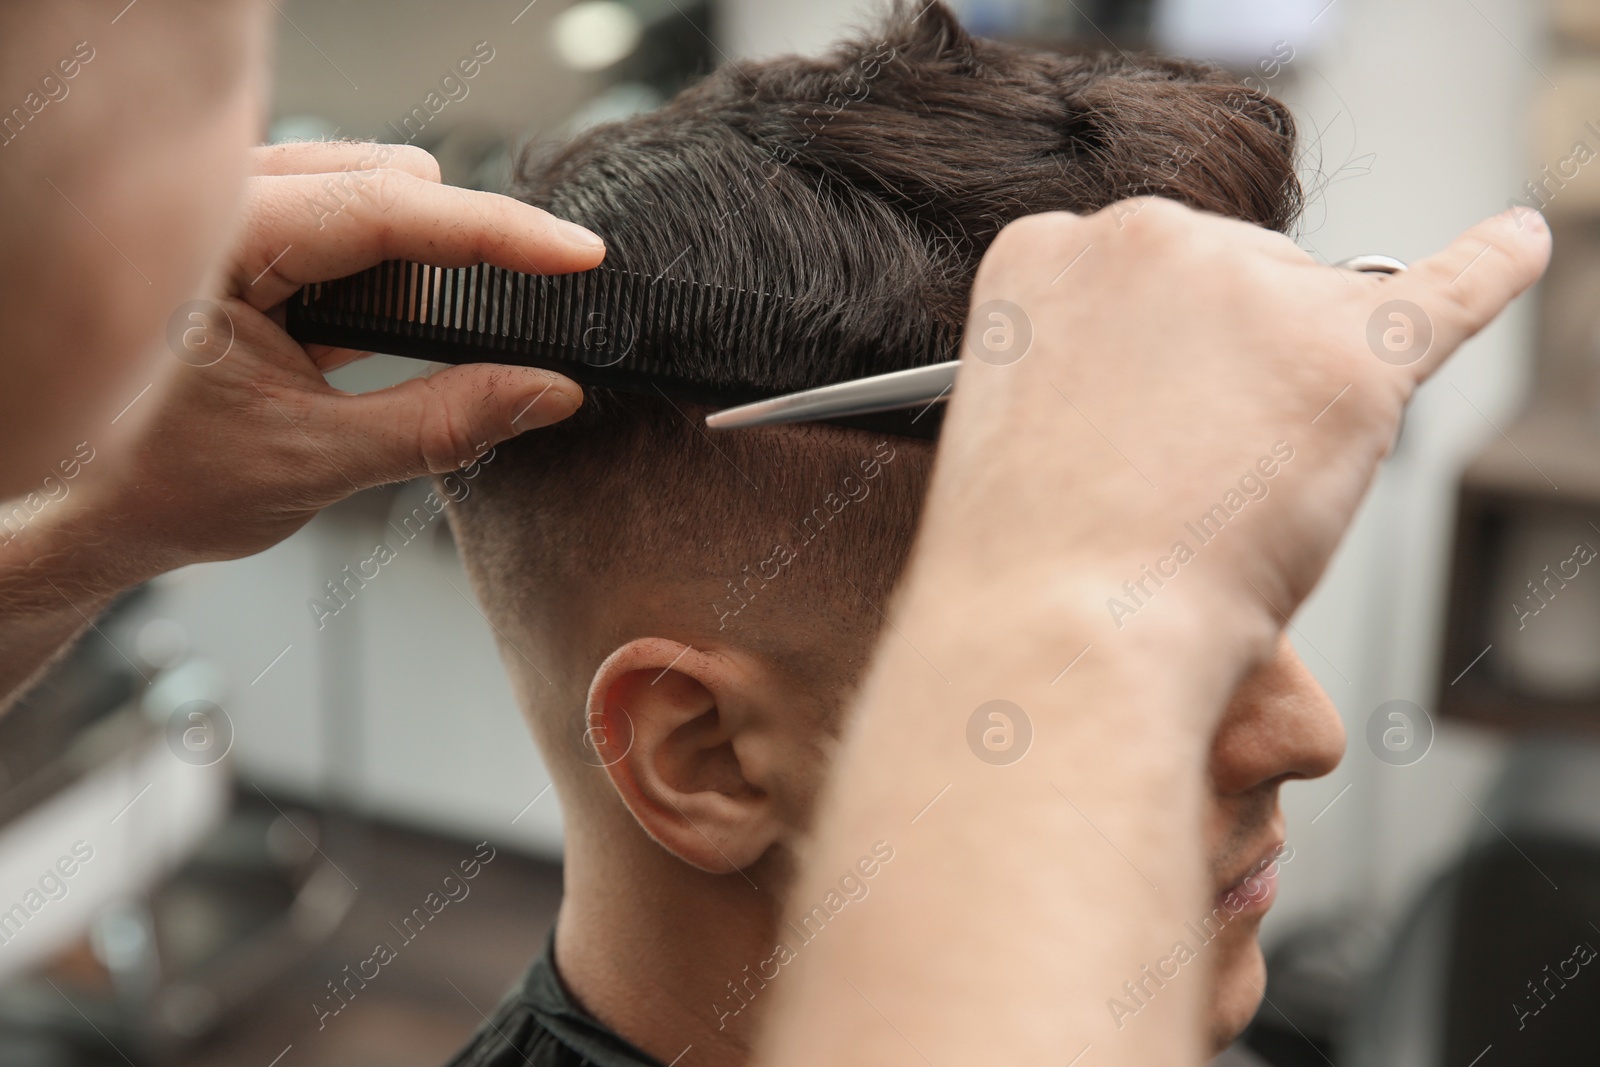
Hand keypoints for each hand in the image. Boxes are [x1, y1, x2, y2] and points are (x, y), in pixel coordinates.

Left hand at [70, 141, 604, 579]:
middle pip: (393, 182)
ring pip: (378, 194)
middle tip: (503, 332)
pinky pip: (352, 222)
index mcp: (220, 245)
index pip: (388, 209)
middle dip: (460, 248)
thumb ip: (443, 424)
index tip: (577, 255)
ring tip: (400, 347)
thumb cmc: (165, 482)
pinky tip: (374, 331)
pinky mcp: (258, 239)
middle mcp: (225, 208)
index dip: (497, 233)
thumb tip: (548, 392)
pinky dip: (390, 271)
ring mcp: (240, 216)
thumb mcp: (317, 461)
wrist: (95, 506)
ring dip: (420, 261)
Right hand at [913, 198, 1549, 685]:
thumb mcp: (1015, 421)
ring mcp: (1251, 285)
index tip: (1137, 414)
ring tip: (1230, 491)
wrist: (1071, 630)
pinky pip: (1447, 287)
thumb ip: (1084, 362)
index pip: (1137, 273)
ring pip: (1313, 306)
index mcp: (1044, 251)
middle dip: (1226, 365)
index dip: (1150, 358)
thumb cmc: (1037, 559)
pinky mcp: (1350, 346)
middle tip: (1179, 474)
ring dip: (1297, 387)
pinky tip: (1517, 245)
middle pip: (1232, 276)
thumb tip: (1190, 364)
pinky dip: (1492, 267)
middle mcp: (1144, 238)